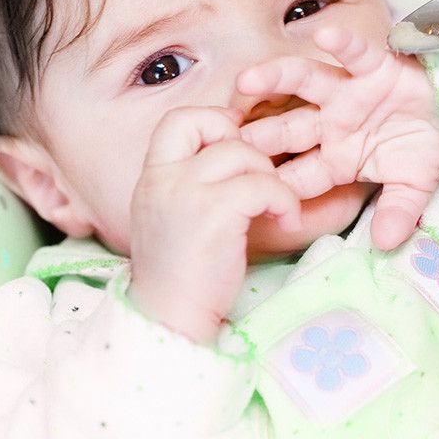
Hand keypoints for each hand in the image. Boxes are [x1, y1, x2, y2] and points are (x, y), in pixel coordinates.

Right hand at [127, 107, 301, 341]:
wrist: (170, 318)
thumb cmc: (181, 277)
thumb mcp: (172, 219)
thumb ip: (191, 186)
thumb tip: (237, 156)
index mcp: (152, 178)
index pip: (179, 120)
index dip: (214, 122)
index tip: (238, 146)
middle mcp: (163, 178)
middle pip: (214, 127)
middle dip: (251, 151)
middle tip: (262, 187)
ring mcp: (186, 193)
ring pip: (243, 153)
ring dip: (272, 178)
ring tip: (278, 209)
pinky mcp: (213, 213)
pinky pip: (264, 185)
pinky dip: (285, 200)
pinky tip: (286, 222)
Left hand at [237, 28, 438, 250]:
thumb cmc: (429, 147)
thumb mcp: (414, 187)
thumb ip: (398, 212)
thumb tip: (387, 244)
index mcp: (337, 157)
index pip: (298, 176)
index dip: (275, 185)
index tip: (245, 193)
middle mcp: (334, 122)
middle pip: (287, 128)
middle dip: (257, 135)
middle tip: (223, 140)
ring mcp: (349, 91)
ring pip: (305, 81)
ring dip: (276, 79)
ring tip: (247, 81)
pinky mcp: (375, 65)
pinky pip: (356, 53)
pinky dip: (343, 44)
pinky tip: (326, 36)